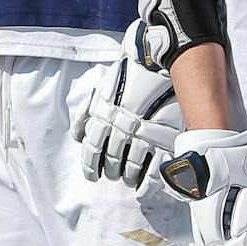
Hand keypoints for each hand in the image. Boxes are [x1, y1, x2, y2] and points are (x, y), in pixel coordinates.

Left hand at [73, 23, 182, 193]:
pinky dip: (148, 184)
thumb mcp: (103, 89)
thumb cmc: (129, 71)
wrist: (160, 55)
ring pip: (132, 167)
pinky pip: (156, 170)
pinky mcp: (167, 136)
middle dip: (111, 171)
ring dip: (128, 176)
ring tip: (128, 178)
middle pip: (112, 161)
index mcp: (103, 115)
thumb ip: (89, 114)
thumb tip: (79, 137)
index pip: (91, 149)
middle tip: (114, 174)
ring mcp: (146, 133)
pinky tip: (143, 190)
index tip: (92, 175)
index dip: (90, 166)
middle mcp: (122, 127)